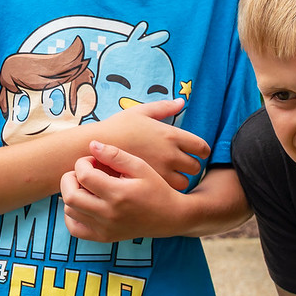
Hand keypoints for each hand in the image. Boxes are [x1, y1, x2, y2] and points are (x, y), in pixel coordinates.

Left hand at [61, 142, 183, 242]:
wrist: (171, 217)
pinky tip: (83, 203)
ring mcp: (105, 228)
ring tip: (87, 186)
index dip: (82, 163)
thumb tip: (92, 145)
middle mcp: (109, 214)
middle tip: (83, 172)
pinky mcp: (103, 237)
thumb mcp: (141, 167)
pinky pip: (74, 228)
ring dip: (72, 194)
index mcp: (119, 194)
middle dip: (70, 178)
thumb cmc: (156, 188)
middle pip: (70, 196)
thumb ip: (115, 155)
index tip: (93, 160)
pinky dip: (72, 214)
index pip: (83, 175)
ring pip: (70, 210)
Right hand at [86, 99, 208, 189]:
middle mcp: (170, 154)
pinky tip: (157, 185)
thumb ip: (163, 107)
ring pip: (184, 183)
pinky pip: (168, 193)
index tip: (195, 152)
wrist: (93, 150)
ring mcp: (161, 173)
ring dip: (180, 180)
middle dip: (191, 167)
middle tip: (181, 166)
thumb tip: (182, 102)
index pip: (202, 147)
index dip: (201, 151)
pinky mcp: (149, 187)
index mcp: (170, 135)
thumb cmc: (116, 128)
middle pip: (196, 167)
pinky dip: (167, 190)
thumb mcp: (140, 112)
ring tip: (169, 177)